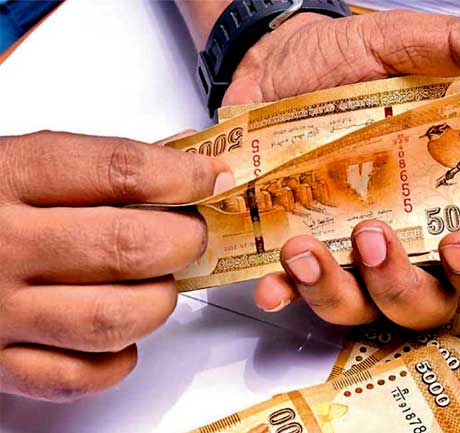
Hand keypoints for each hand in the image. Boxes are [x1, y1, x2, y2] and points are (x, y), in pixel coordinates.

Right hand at [0, 131, 232, 400]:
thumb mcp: (22, 161)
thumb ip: (101, 162)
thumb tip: (186, 158)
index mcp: (8, 177)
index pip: (120, 171)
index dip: (182, 175)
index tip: (212, 178)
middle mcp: (2, 245)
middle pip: (128, 247)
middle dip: (184, 240)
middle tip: (192, 235)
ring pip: (112, 318)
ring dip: (157, 302)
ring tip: (158, 283)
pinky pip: (77, 377)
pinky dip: (116, 360)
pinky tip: (120, 334)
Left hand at [242, 6, 459, 325]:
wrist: (274, 62)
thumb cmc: (346, 61)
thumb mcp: (401, 47)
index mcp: (444, 200)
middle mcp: (404, 240)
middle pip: (424, 302)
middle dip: (401, 287)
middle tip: (375, 239)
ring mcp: (349, 254)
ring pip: (359, 307)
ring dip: (336, 292)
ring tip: (305, 249)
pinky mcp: (301, 252)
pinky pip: (295, 292)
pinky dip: (283, 292)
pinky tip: (270, 283)